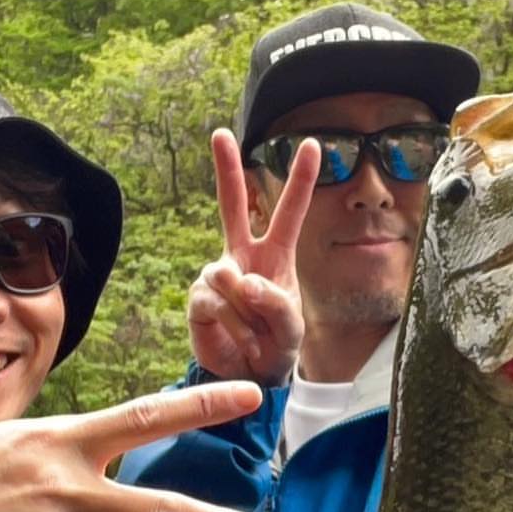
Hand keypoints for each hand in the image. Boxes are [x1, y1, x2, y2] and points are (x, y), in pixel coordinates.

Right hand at [187, 130, 320, 382]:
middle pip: (232, 204)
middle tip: (220, 134)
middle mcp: (242, 256)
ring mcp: (217, 275)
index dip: (300, 179)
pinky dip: (234, 324)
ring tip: (258, 336)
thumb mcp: (290, 327)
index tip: (313, 143)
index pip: (289, 211)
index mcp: (275, 255)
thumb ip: (275, 304)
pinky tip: (242, 339)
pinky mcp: (199, 298)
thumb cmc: (276, 345)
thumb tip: (243, 280)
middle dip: (226, 169)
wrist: (248, 377)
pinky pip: (216, 302)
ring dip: (248, 311)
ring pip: (229, 275)